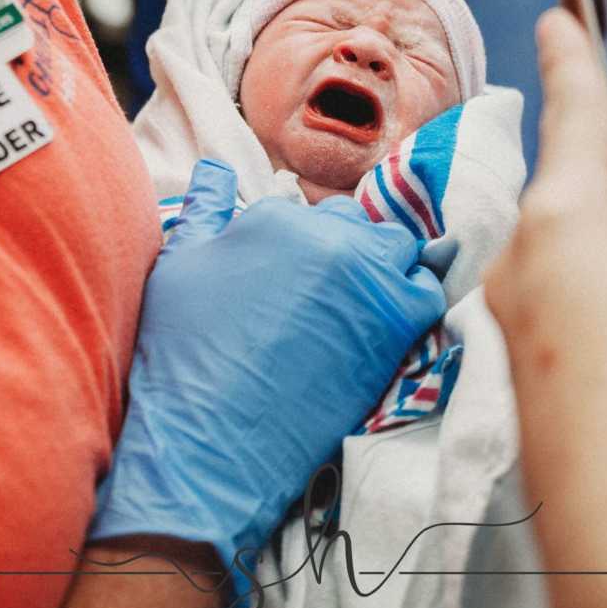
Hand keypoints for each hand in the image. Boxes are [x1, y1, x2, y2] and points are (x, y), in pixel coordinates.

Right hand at [89, 160, 445, 593]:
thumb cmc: (181, 358)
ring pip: (400, 250)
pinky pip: (428, 291)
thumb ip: (204, 208)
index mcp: (275, 217)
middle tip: (329, 300)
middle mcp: (327, 236)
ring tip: (358, 312)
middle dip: (349, 253)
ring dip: (386, 270)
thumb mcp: (178, 267)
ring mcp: (367, 276)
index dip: (311, 247)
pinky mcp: (396, 322)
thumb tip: (215, 166)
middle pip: (361, 226)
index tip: (303, 282)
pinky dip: (415, 301)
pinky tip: (388, 328)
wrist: (209, 442)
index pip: (316, 213)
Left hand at [487, 9, 606, 607]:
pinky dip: (606, 335)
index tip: (553, 17)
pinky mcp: (515, 387)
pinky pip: (566, 333)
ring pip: (572, 276)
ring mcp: (507, 330)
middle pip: (572, 207)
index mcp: (563, 216)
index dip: (573, 61)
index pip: (575, 115)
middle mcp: (517, 263)